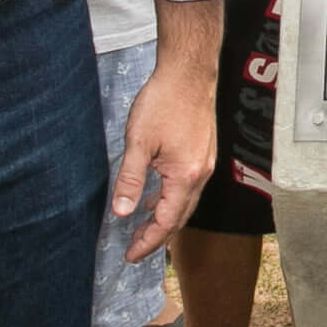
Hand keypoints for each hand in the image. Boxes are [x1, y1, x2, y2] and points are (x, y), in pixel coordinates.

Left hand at [113, 63, 216, 263]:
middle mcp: (200, 174)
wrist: (189, 72)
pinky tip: (157, 196)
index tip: (131, 255)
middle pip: (180, 217)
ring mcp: (204, 163)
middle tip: (134, 248)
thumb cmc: (164, 100)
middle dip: (157, 236)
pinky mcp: (202, 152)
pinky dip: (172, 199)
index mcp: (185, 176)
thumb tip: (121, 212)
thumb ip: (131, 180)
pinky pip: (188, 186)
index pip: (167, 222)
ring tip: (142, 227)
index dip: (148, 242)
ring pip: (185, 202)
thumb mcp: (138, 142)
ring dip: (165, 218)